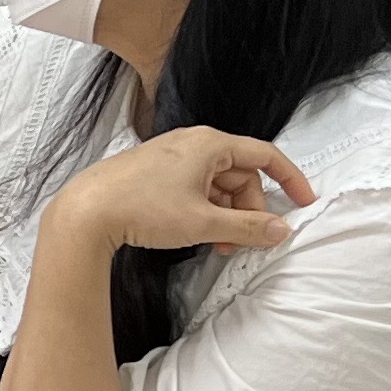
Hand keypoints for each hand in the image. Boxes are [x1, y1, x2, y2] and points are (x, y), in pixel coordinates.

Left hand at [53, 129, 314, 258]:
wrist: (86, 211)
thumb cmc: (142, 207)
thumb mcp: (203, 223)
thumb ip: (247, 227)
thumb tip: (280, 230)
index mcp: (210, 144)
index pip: (264, 155)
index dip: (289, 179)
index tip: (304, 202)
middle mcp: (193, 143)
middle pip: (241, 175)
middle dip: (249, 210)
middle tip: (245, 242)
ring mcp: (173, 157)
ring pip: (217, 186)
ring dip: (227, 216)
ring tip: (221, 247)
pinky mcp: (157, 174)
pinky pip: (196, 190)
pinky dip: (206, 212)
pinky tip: (201, 237)